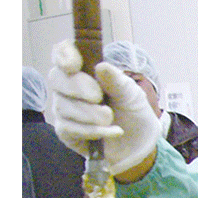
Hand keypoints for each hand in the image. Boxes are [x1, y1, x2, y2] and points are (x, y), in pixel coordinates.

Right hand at [48, 40, 160, 175]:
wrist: (140, 143)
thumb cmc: (133, 112)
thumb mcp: (132, 94)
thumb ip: (117, 80)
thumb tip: (101, 66)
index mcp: (83, 71)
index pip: (62, 54)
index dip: (64, 55)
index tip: (75, 65)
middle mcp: (68, 88)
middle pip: (56, 79)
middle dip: (78, 87)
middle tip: (99, 97)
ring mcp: (65, 109)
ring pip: (63, 106)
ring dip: (90, 113)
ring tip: (110, 118)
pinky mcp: (67, 132)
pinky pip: (70, 128)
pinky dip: (93, 130)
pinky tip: (111, 131)